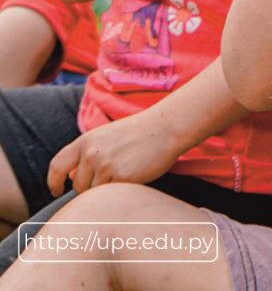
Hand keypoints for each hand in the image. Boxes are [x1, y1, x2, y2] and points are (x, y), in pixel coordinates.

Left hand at [47, 109, 184, 195]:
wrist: (165, 127)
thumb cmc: (138, 133)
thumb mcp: (106, 137)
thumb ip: (87, 155)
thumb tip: (72, 178)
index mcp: (85, 140)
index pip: (57, 166)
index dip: (53, 182)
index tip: (57, 190)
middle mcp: (91, 153)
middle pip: (78, 186)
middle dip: (90, 187)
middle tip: (111, 176)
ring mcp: (106, 166)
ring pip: (95, 194)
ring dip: (107, 190)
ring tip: (126, 172)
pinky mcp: (121, 178)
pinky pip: (112, 196)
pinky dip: (120, 192)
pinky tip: (134, 176)